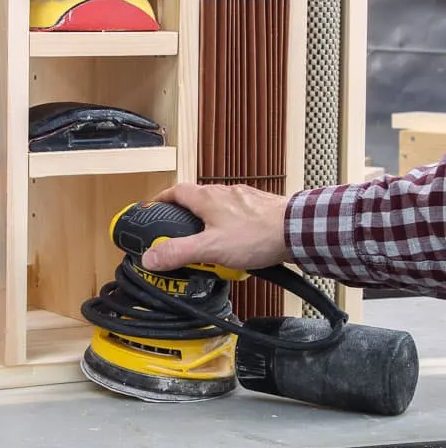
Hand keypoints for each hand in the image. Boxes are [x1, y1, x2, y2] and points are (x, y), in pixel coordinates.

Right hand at [141, 182, 291, 272]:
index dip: (162, 200)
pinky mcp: (260, 208)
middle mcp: (224, 193)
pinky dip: (231, 228)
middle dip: (186, 217)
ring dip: (210, 224)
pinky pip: (238, 216)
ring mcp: (244, 199)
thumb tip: (150, 257)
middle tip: (181, 237)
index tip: (154, 209)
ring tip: (210, 247)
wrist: (297, 230)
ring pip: (219, 208)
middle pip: (197, 200)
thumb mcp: (210, 248)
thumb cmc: (256, 235)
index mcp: (207, 198)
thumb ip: (179, 252)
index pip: (176, 191)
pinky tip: (237, 245)